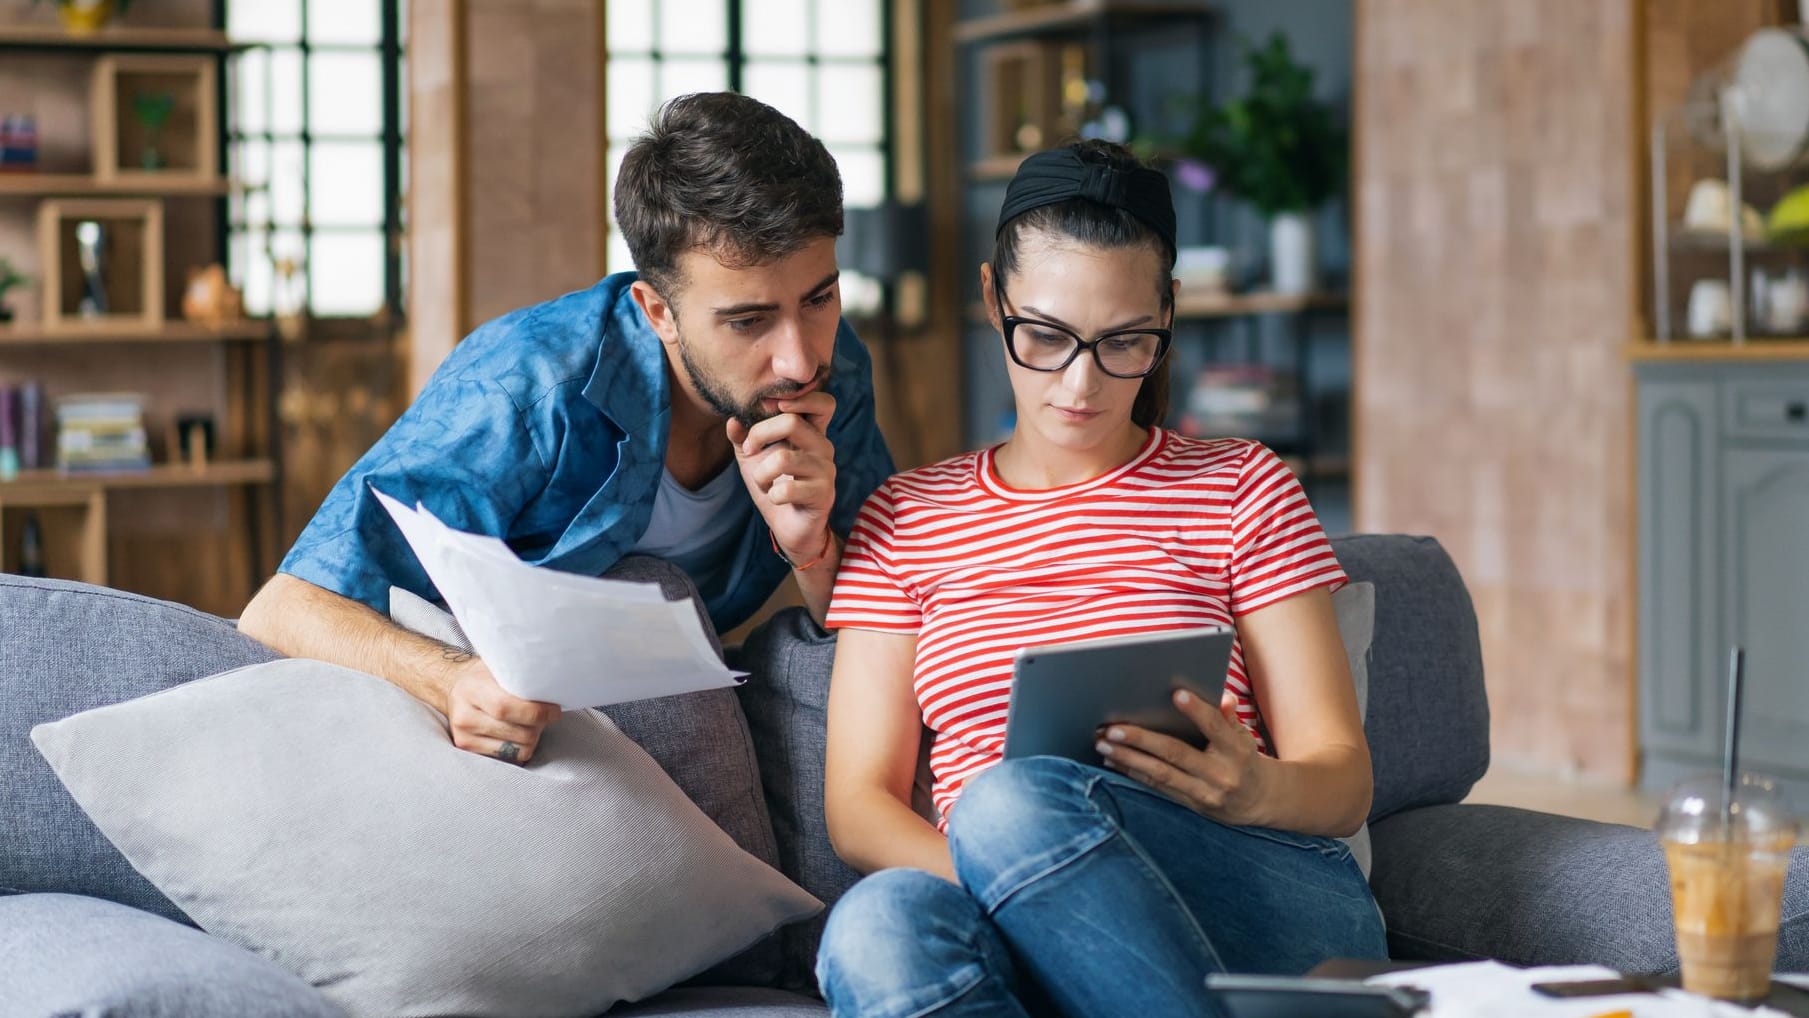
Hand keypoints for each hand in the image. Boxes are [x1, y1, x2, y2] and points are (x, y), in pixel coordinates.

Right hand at [444, 658, 561, 763]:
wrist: (454, 688)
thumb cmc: (484, 676)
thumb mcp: (498, 667)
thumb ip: (519, 677)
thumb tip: (552, 685)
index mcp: (472, 689)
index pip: (505, 707)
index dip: (536, 712)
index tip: (554, 710)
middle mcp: (465, 716)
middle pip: (517, 732)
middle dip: (540, 725)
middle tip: (546, 714)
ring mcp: (465, 736)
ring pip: (518, 749)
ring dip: (533, 737)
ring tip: (530, 722)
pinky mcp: (470, 750)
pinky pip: (510, 757)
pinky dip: (521, 746)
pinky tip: (519, 732)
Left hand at [727, 390, 836, 563]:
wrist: (789, 527)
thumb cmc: (774, 485)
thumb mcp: (753, 457)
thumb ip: (742, 435)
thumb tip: (733, 420)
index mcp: (811, 432)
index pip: (823, 402)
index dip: (799, 398)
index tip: (769, 409)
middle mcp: (823, 446)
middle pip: (791, 422)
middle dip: (759, 434)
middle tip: (749, 449)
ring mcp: (826, 470)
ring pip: (782, 458)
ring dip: (761, 473)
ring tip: (762, 482)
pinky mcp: (822, 495)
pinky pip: (785, 489)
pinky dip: (770, 495)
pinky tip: (775, 499)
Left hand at [1096, 689, 1270, 826]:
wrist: (1260, 801)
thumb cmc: (1245, 758)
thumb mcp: (1244, 736)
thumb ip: (1229, 717)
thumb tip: (1223, 697)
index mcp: (1237, 751)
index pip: (1215, 727)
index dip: (1197, 711)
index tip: (1176, 694)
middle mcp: (1220, 774)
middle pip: (1176, 753)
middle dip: (1141, 740)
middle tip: (1112, 728)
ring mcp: (1204, 793)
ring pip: (1160, 774)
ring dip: (1128, 758)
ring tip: (1102, 744)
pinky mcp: (1191, 804)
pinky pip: (1158, 787)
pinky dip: (1133, 773)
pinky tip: (1113, 761)